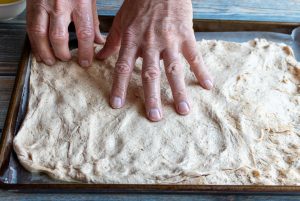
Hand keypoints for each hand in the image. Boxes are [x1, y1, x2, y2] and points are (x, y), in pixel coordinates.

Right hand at [27, 0, 104, 66]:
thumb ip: (93, 21)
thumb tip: (99, 41)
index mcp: (80, 3)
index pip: (84, 34)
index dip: (85, 52)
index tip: (86, 62)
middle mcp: (61, 5)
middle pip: (59, 37)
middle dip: (62, 54)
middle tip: (67, 60)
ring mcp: (44, 5)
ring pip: (40, 35)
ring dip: (45, 52)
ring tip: (51, 61)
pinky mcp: (32, 5)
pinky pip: (30, 27)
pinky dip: (34, 43)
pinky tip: (39, 51)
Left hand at [97, 0, 212, 121]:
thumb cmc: (139, 2)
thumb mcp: (121, 20)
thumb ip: (112, 41)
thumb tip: (100, 58)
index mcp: (132, 40)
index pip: (123, 67)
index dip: (119, 86)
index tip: (117, 105)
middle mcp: (150, 43)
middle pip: (151, 74)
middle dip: (152, 97)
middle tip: (154, 117)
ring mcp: (170, 40)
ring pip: (174, 69)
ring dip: (179, 91)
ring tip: (183, 110)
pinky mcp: (187, 35)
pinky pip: (195, 56)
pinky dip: (202, 70)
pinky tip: (208, 86)